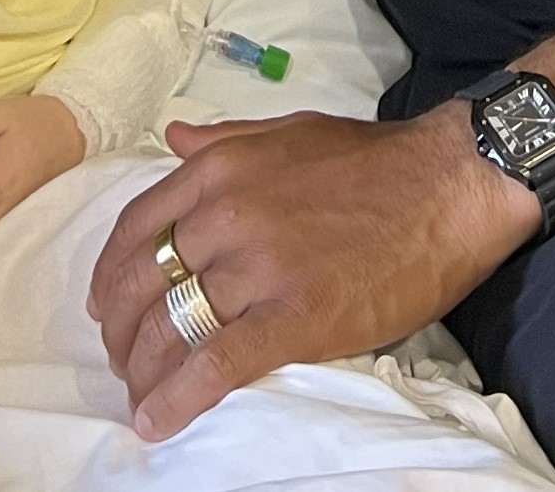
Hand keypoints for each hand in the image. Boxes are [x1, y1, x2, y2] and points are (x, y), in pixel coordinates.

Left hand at [86, 108, 538, 442]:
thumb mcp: (288, 132)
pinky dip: (179, 398)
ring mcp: (259, 267)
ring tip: (140, 395)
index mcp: (221, 169)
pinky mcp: (295, 317)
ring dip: (144, 371)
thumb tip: (173, 138)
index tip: (107, 304)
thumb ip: (225, 140)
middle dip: (120, 330)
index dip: (112, 274)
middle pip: (143, 283)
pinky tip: (157, 421)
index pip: (138, 226)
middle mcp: (227, 214)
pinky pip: (217, 364)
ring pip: (172, 328)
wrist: (448, 186)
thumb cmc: (372, 161)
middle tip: (123, 358)